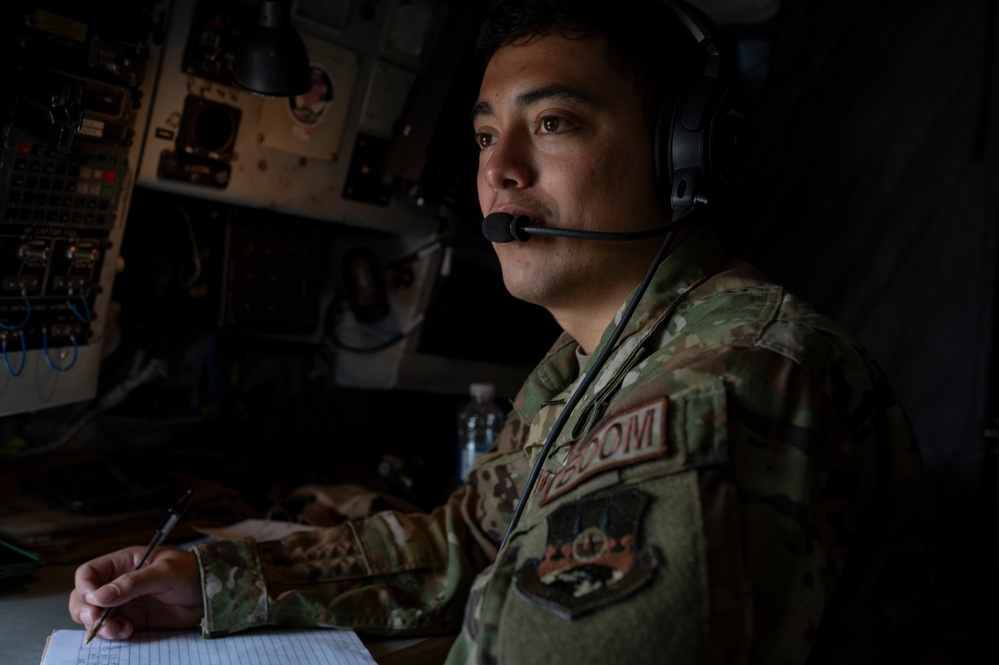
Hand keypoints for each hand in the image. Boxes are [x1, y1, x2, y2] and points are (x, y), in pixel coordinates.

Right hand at [69, 546, 203, 639]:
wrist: (210, 595)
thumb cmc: (191, 573)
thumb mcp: (164, 572)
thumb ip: (133, 583)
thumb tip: (100, 596)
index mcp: (124, 563)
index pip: (89, 573)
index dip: (85, 587)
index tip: (94, 600)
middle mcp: (118, 583)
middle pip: (84, 597)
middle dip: (84, 610)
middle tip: (95, 620)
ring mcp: (124, 603)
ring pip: (94, 617)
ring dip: (98, 626)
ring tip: (116, 629)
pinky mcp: (132, 620)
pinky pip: (111, 629)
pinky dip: (112, 633)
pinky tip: (126, 631)